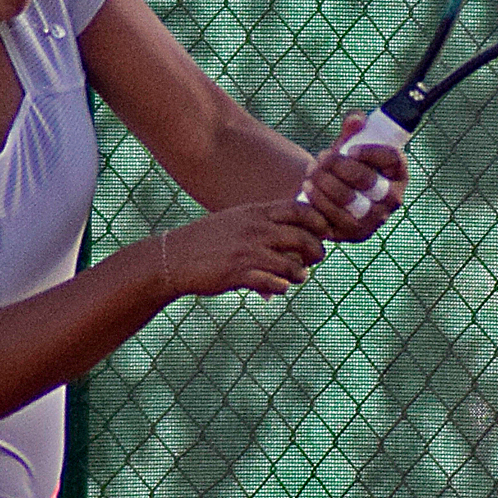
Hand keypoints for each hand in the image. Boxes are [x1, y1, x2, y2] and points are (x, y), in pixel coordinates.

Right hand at [160, 200, 327, 298]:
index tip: (324, 232)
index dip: (318, 220)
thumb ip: (263, 222)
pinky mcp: (238, 274)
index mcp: (255, 213)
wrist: (173, 257)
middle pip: (302, 237)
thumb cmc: (207, 240)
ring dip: (300, 274)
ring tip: (299, 276)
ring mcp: (247, 252)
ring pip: (292, 265)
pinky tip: (279, 288)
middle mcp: (255, 229)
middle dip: (316, 250)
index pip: (299, 209)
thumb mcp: (235, 220)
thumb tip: (290, 229)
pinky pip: (274, 283)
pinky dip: (282, 288)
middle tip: (316, 258)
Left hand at [300, 111, 408, 240]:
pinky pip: (335, 219)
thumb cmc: (346, 162)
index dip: (372, 153)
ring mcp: (374, 220)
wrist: (330, 192)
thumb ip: (353, 125)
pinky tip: (307, 186)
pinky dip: (317, 201)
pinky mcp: (354, 234)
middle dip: (339, 165)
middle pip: (367, 180)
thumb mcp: (350, 142)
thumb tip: (355, 120)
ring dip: (325, 181)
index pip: (393, 159)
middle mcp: (392, 199)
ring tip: (312, 170)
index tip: (351, 148)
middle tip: (323, 157)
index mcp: (399, 173)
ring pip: (348, 200)